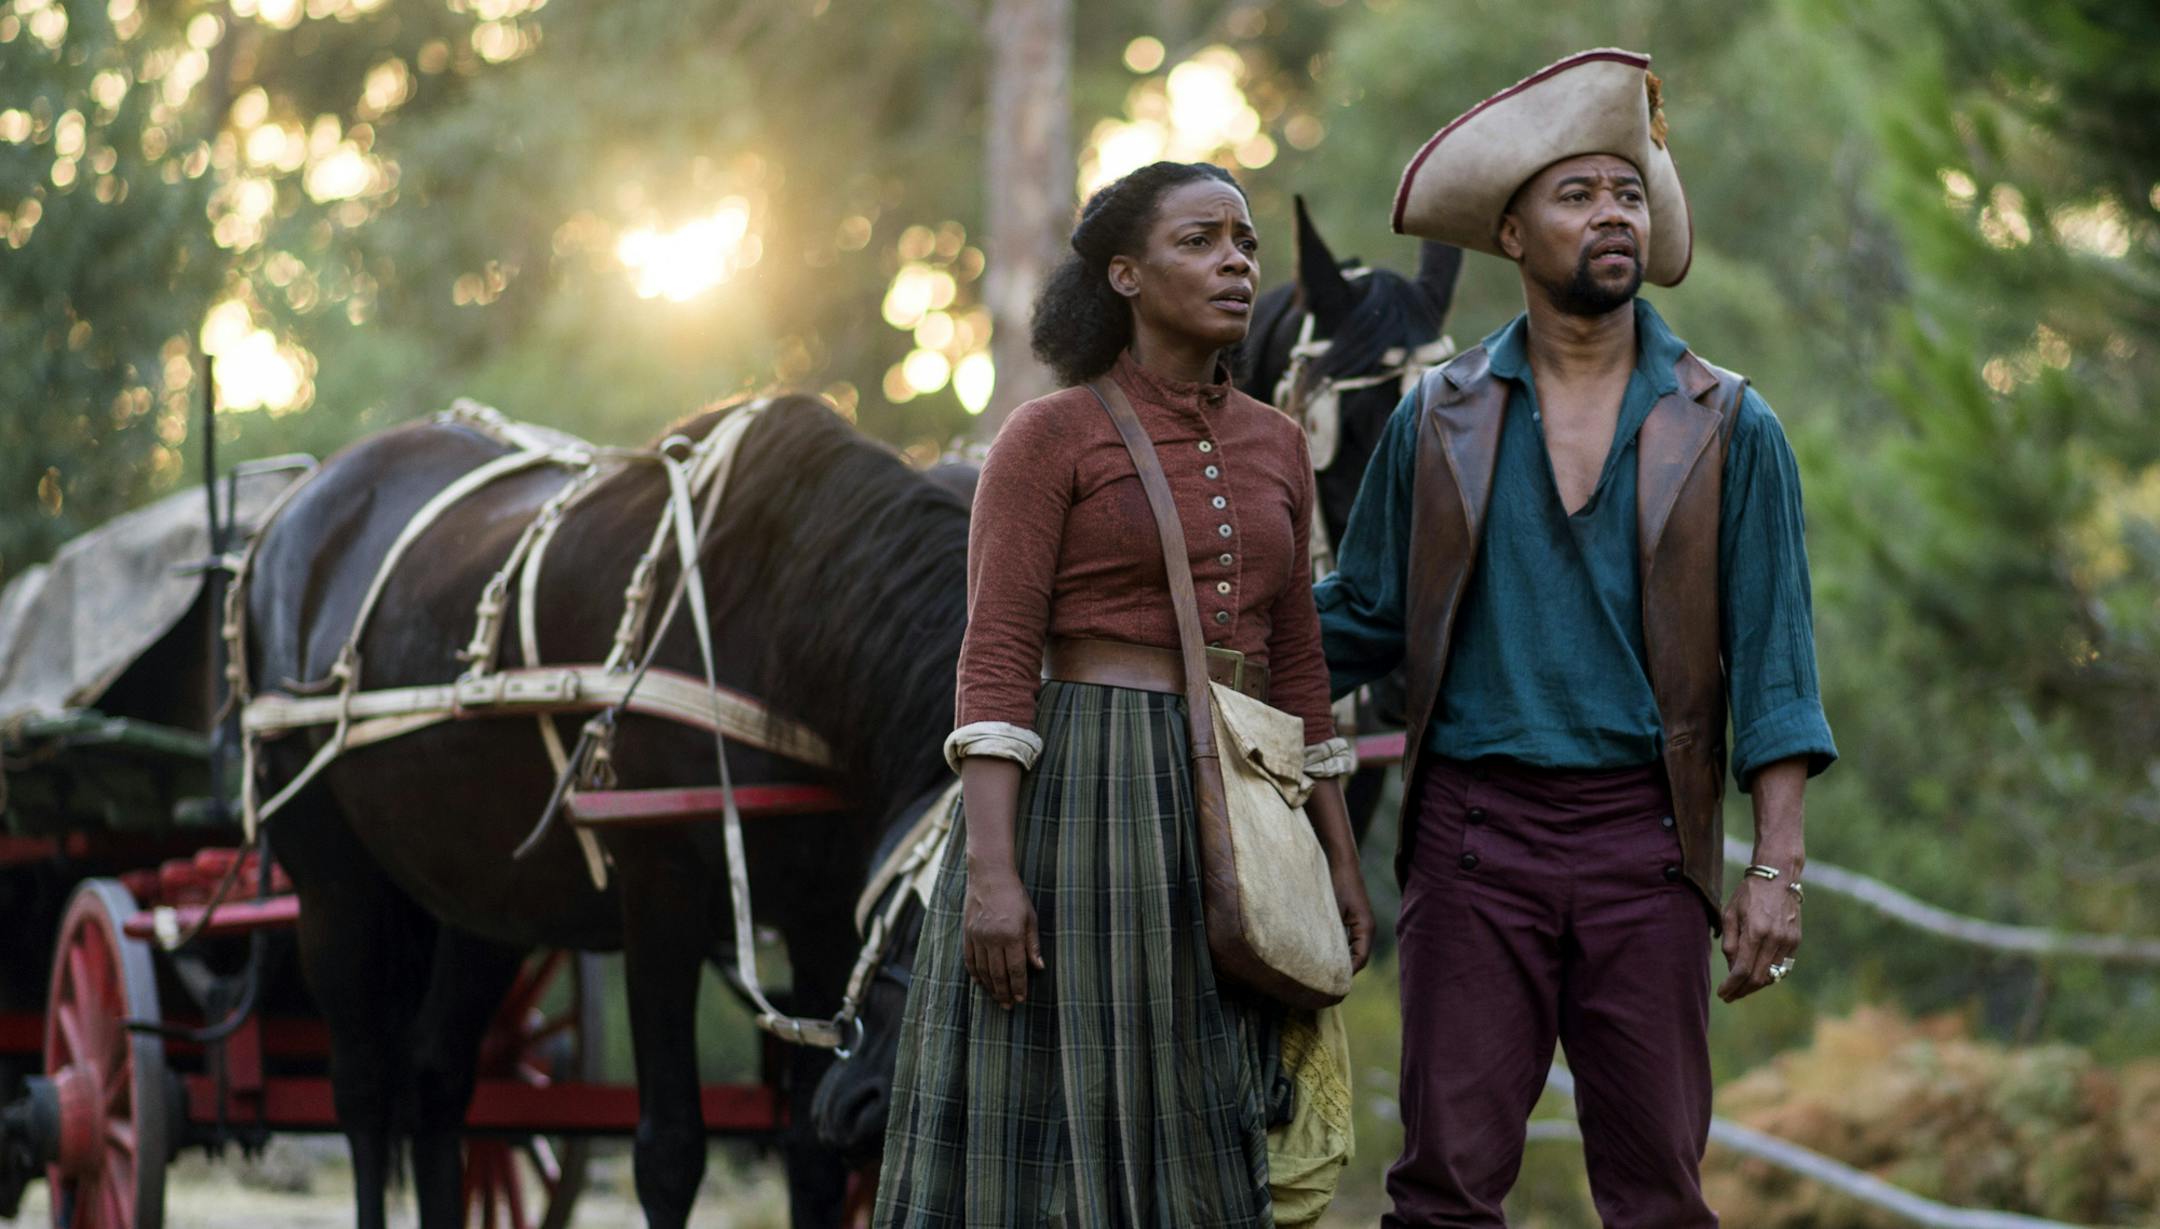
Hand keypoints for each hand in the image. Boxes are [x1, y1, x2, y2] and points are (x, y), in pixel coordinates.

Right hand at [962, 866, 1041, 1008]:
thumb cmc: (1015, 896)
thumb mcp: (1030, 918)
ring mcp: (977, 936)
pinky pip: (970, 959)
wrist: (989, 876)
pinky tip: (981, 983)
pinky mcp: (967, 933)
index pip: (1015, 969)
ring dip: (990, 987)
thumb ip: (1033, 944)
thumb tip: (1039, 967)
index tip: (1021, 999)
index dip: (1019, 987)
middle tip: (1009, 1006)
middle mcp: (992, 938)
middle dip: (1004, 993)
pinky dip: (975, 974)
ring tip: (997, 998)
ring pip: (983, 970)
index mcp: (1011, 935)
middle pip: (998, 974)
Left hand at [1331, 855, 1375, 973]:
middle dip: (1345, 970)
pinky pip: (1351, 942)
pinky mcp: (1355, 921)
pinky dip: (1341, 951)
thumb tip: (1324, 956)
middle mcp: (1367, 929)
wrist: (1343, 864)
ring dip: (1343, 962)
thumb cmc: (1338, 883)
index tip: (1333, 984)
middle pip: (1359, 958)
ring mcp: (1362, 925)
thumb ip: (1331, 933)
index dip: (1348, 973)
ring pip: (1355, 951)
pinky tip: (1327, 956)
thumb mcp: (1333, 910)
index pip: (1360, 959)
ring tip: (1326, 975)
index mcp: (1366, 928)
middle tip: (1327, 985)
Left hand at [1718, 873, 1800, 1001]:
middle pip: (1758, 978)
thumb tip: (1732, 969)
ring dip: (1755, 986)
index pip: (1742, 970)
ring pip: (1772, 975)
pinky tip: (1756, 975)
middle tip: (1730, 996)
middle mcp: (1774, 939)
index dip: (1731, 986)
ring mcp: (1788, 941)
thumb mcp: (1730, 914)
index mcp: (1755, 931)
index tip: (1722, 994)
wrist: (1778, 878)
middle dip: (1742, 991)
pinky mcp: (1795, 941)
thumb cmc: (1749, 894)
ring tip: (1740, 988)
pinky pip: (1782, 966)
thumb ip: (1730, 943)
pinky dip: (1769, 974)